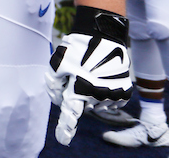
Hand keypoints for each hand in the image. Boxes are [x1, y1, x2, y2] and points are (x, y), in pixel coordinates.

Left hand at [46, 9, 132, 144]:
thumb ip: (53, 84)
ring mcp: (113, 95)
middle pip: (82, 105)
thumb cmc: (77, 48)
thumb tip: (58, 99)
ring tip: (89, 73)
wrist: (104, 36)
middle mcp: (98, 97)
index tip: (62, 139)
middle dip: (75, 94)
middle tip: (75, 76)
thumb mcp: (57, 63)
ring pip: (96, 103)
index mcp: (80, 90)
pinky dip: (104, 92)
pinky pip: (110, 100)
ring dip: (90, 93)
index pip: (70, 115)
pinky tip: (100, 77)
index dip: (65, 128)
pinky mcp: (124, 93)